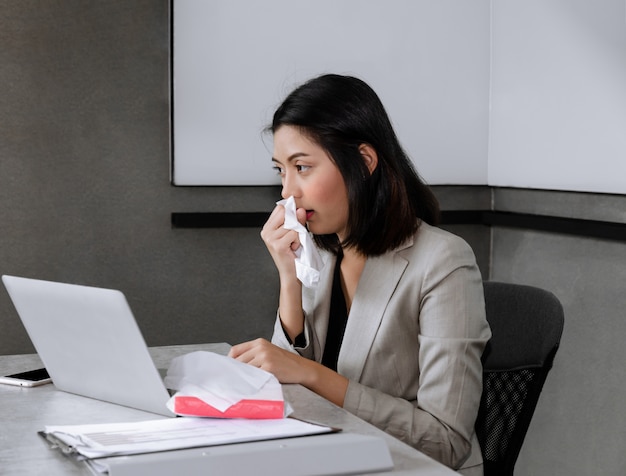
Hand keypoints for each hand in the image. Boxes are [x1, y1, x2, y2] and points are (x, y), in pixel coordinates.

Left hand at [229, 338, 349, 406]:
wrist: (302, 369)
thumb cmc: (284, 363)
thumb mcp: (268, 352)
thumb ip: (253, 355)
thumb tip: (234, 366)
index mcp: (259, 342)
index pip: (235, 350)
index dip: (230, 362)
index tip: (229, 371)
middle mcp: (261, 347)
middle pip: (238, 361)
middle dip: (235, 372)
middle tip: (233, 381)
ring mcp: (265, 357)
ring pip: (245, 369)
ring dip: (243, 378)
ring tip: (245, 384)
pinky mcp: (269, 367)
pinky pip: (254, 376)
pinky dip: (252, 382)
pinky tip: (253, 385)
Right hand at [260, 204, 307, 281]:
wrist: (291, 272)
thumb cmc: (293, 253)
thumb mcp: (295, 232)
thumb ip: (297, 220)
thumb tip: (300, 209)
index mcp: (268, 227)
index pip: (280, 208)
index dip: (291, 212)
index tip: (294, 223)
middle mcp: (266, 232)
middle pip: (285, 213)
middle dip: (295, 223)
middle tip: (293, 236)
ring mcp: (270, 238)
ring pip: (292, 225)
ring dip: (297, 235)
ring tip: (293, 244)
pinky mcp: (278, 245)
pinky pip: (294, 234)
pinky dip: (298, 241)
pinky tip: (293, 248)